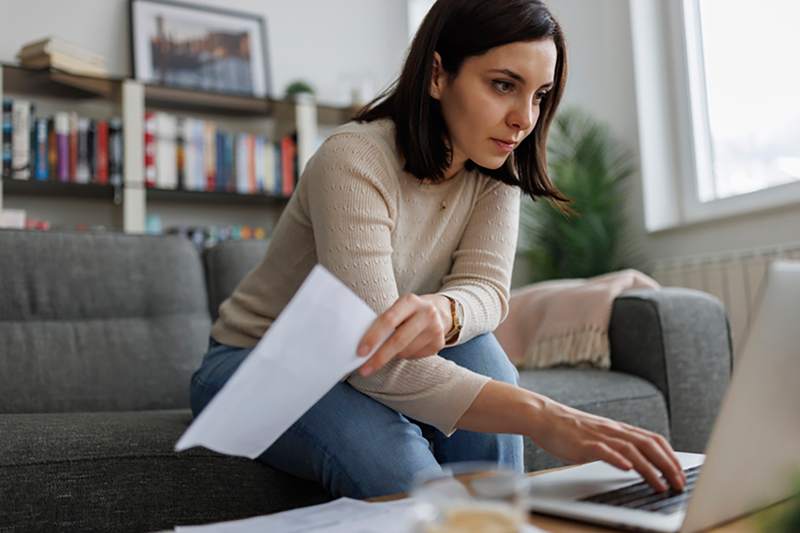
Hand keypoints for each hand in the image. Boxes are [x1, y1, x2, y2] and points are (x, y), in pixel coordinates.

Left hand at [356, 293, 452, 376]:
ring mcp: (435, 329)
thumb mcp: (398, 309)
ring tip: (388, 351)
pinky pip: (415, 356)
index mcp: (410, 301)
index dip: (373, 337)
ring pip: (406, 351)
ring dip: (392, 356)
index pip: (389, 320)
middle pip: (398, 340)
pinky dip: (405, 356)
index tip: (361, 352)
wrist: (439, 312)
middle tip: (365, 369)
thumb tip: (365, 347)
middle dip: (380, 356)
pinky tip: (406, 348)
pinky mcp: (439, 343)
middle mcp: (426, 313)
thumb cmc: (409, 313)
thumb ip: (384, 323)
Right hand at [531, 400, 686, 492]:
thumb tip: (637, 462)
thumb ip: (618, 445)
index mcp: (619, 429)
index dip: (670, 456)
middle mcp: (613, 431)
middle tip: (679, 484)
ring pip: (631, 450)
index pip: (653, 439)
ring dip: (649, 469)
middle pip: (649, 445)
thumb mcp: (600, 435)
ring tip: (660, 485)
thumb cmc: (570, 430)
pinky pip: (604, 451)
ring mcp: (599, 436)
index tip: (681, 473)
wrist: (545, 417)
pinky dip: (618, 460)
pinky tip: (627, 469)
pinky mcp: (583, 444)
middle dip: (667, 466)